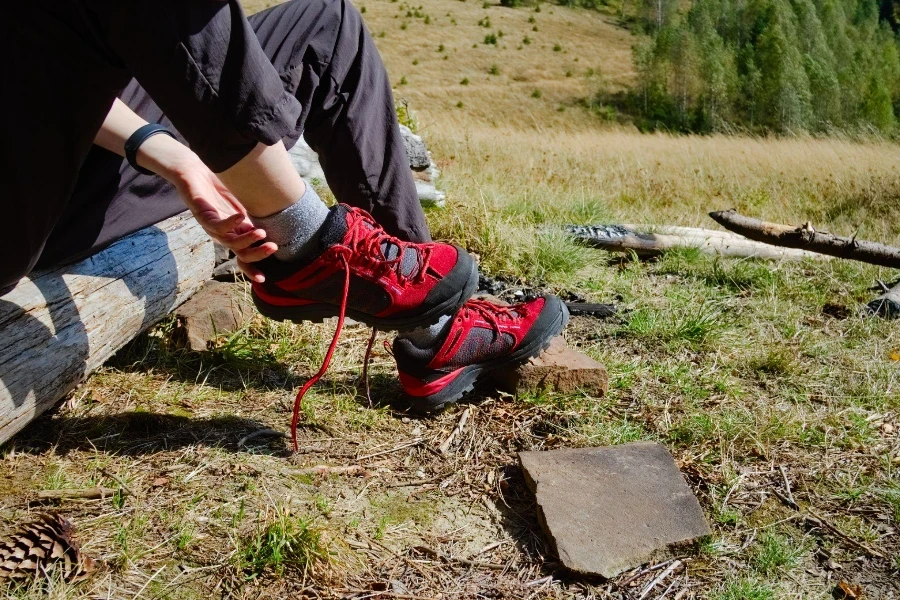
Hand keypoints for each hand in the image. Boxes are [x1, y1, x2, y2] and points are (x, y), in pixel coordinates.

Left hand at [169, 156, 276, 282]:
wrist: (195, 170)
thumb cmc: (223, 185)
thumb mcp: (247, 202)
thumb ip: (260, 213)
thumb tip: (286, 218)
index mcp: (237, 233)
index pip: (245, 257)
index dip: (252, 269)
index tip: (264, 279)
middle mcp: (226, 234)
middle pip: (241, 254)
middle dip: (258, 254)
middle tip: (273, 248)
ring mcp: (214, 227)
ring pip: (230, 242)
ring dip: (248, 240)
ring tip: (262, 233)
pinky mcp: (203, 216)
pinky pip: (217, 225)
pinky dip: (230, 223)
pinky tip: (241, 216)